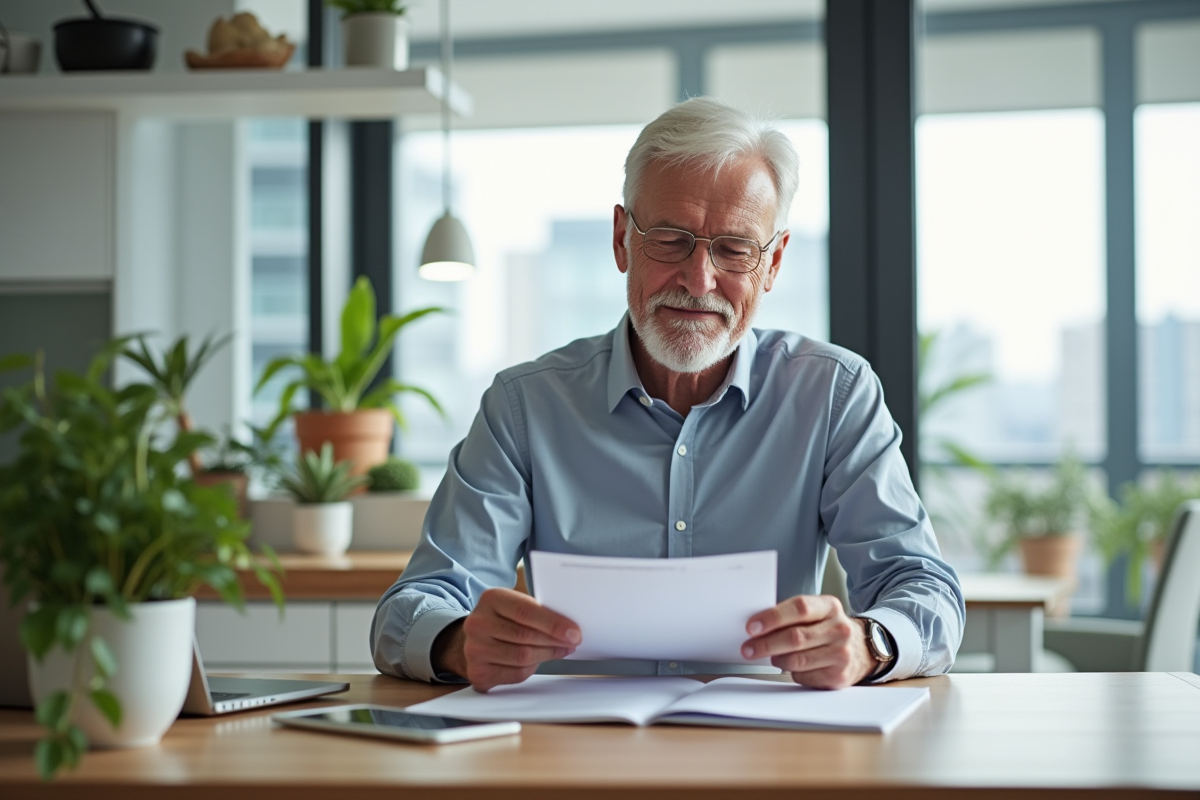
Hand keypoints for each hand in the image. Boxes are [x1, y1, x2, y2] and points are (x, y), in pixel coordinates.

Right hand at [433, 588, 580, 691]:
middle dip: (554, 641)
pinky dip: (532, 669)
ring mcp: (474, 649)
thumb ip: (537, 611)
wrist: (474, 639)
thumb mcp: (515, 605)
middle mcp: (477, 623)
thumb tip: (569, 627)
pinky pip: (515, 674)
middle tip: (572, 642)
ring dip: (547, 655)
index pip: (526, 612)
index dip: (554, 624)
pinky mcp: (477, 672)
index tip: (574, 632)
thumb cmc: (503, 620)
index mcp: (490, 599)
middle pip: (526, 636)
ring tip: (560, 650)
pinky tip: (539, 660)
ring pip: (522, 657)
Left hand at [742, 595, 876, 688]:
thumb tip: (757, 626)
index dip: (772, 617)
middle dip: (765, 644)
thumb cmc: (828, 629)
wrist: (862, 649)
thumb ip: (791, 615)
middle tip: (748, 648)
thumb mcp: (817, 613)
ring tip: (773, 656)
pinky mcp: (839, 676)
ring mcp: (841, 654)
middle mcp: (839, 629)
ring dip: (777, 659)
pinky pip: (803, 676)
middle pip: (795, 638)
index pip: (799, 608)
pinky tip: (793, 666)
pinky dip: (792, 672)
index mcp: (830, 607)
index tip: (752, 626)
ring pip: (796, 660)